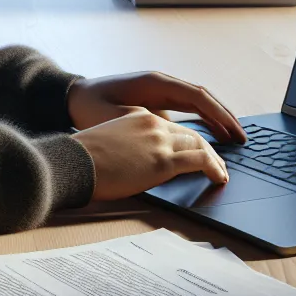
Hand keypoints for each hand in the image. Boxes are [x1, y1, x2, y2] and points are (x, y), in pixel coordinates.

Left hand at [67, 71, 245, 144]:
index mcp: (157, 83)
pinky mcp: (156, 101)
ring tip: (233, 138)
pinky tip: (210, 134)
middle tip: (242, 138)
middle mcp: (163, 83)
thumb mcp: (119, 118)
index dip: (219, 115)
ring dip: (215, 118)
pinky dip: (201, 119)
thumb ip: (147, 124)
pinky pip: (186, 108)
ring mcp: (160, 91)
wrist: (72, 98)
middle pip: (203, 98)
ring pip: (197, 103)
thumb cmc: (91, 107)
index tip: (234, 133)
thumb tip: (174, 137)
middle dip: (224, 117)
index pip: (197, 97)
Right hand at [72, 110, 229, 200]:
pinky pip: (200, 161)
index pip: (172, 128)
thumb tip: (137, 166)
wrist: (73, 162)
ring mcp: (160, 141)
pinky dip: (215, 168)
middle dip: (209, 150)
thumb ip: (129, 148)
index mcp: (139, 118)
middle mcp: (153, 124)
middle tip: (218, 163)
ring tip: (222, 173)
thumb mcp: (109, 144)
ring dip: (215, 160)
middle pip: (191, 135)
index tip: (197, 153)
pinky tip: (219, 178)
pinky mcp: (163, 160)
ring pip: (200, 145)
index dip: (188, 141)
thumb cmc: (82, 160)